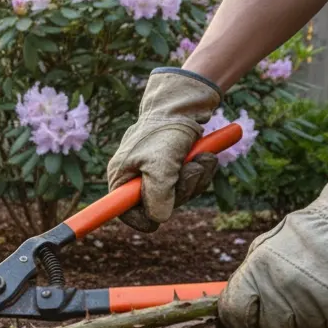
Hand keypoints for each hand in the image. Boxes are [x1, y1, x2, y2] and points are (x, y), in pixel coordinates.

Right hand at [107, 68, 222, 232]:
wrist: (183, 104)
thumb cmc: (165, 130)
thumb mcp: (160, 162)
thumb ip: (157, 193)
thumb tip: (158, 219)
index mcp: (122, 178)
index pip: (125, 212)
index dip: (140, 219)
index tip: (155, 223)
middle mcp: (136, 178)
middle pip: (159, 206)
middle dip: (181, 190)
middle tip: (191, 169)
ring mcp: (156, 174)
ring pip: (179, 195)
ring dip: (196, 178)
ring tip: (200, 158)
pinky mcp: (174, 168)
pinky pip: (191, 183)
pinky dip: (201, 172)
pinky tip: (205, 156)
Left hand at [218, 136, 327, 327]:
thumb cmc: (320, 227)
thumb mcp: (272, 243)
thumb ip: (252, 276)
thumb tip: (231, 306)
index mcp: (260, 272)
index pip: (235, 314)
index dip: (241, 317)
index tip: (250, 316)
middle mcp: (285, 293)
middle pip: (272, 326)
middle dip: (283, 314)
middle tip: (303, 289)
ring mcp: (319, 309)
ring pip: (308, 327)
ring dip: (316, 312)